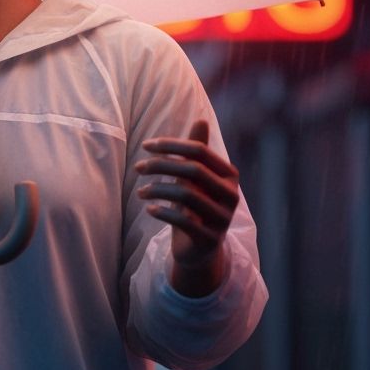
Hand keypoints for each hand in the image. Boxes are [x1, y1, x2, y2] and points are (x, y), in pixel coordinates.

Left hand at [134, 119, 238, 296]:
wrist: (199, 249)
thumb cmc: (194, 205)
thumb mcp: (194, 178)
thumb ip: (197, 151)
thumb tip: (201, 119)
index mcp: (229, 175)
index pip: (200, 151)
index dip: (172, 145)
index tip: (146, 146)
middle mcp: (231, 195)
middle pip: (194, 170)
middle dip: (162, 165)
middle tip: (138, 167)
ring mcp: (223, 218)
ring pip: (187, 195)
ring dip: (157, 189)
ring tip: (140, 192)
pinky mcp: (210, 239)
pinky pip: (184, 221)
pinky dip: (162, 211)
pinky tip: (149, 208)